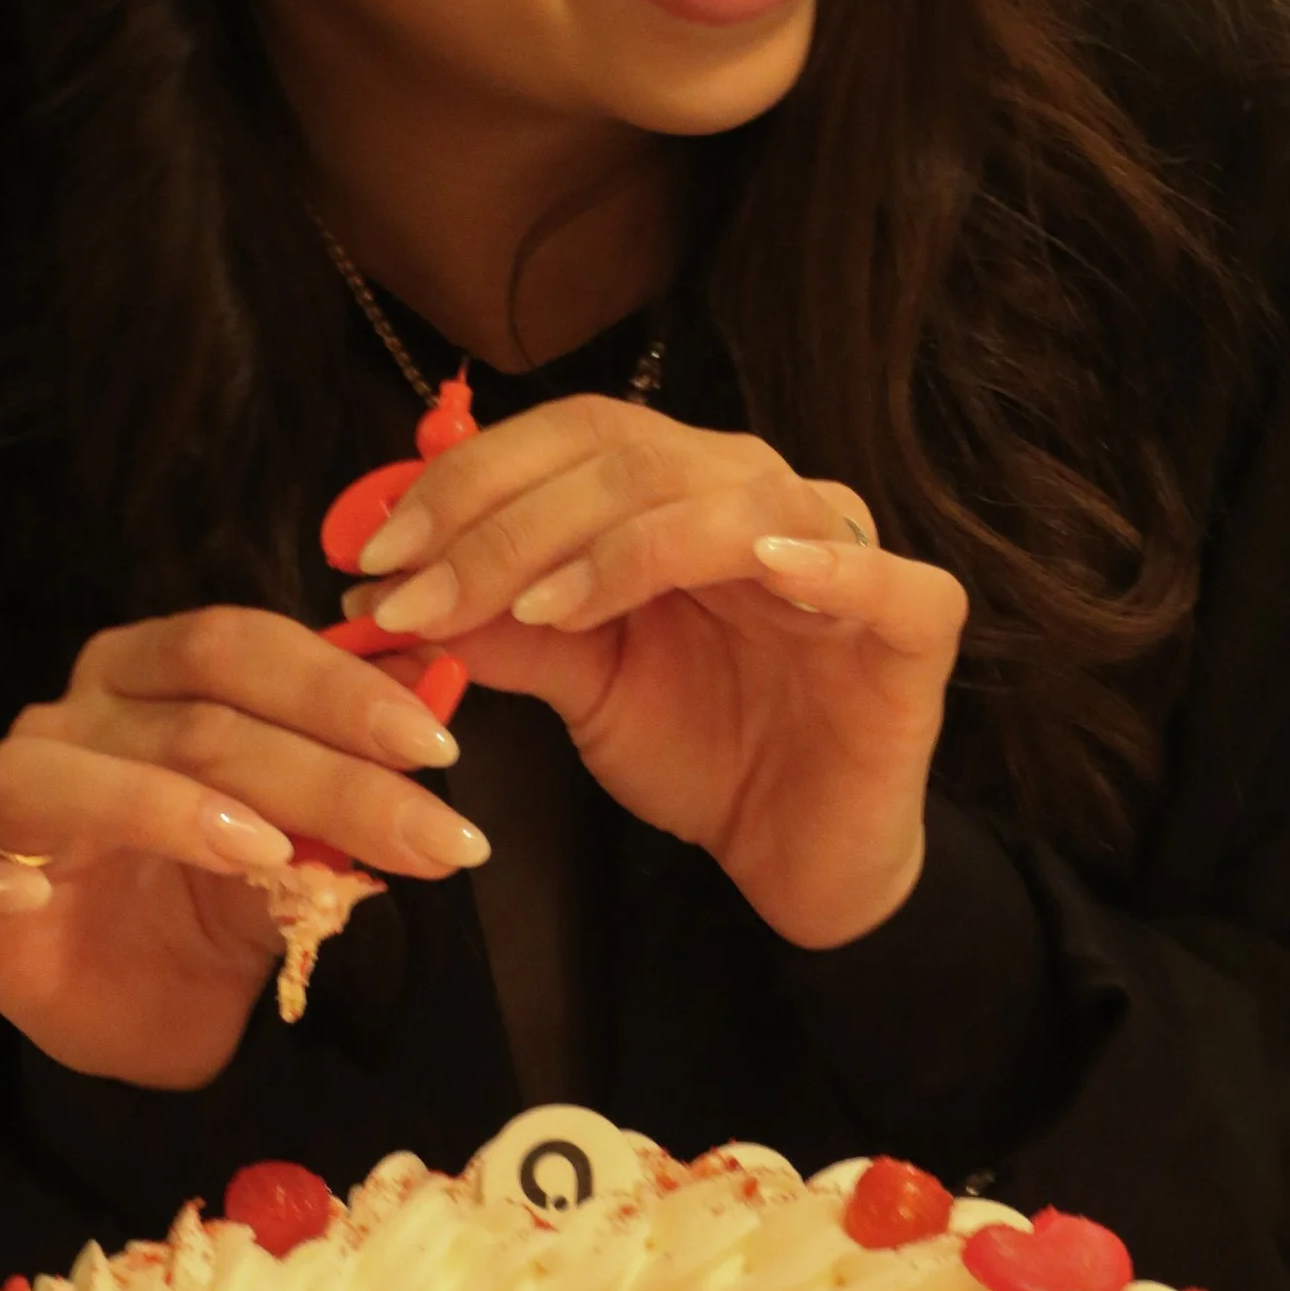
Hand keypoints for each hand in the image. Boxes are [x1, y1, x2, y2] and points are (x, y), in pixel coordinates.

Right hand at [0, 612, 490, 1087]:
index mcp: (148, 673)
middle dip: (327, 778)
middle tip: (436, 838)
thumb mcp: (304, 836)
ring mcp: (6, 810)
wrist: (153, 1015)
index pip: (239, 645)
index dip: (340, 687)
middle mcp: (72, 719)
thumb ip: (349, 776)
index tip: (439, 748)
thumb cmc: (222, 896)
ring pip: (74, 781)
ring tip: (274, 854)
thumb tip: (442, 700)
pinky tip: (27, 894)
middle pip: (194, 721)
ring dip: (176, 810)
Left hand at [346, 395, 967, 947]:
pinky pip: (881, 576)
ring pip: (734, 501)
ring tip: (538, 608)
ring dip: (621, 545)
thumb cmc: (702, 749)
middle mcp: (758, 494)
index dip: (470, 480)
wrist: (801, 854)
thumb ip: (497, 628)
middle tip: (418, 592)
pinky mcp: (914, 623)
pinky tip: (766, 569)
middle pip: (634, 459)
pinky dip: (827, 563)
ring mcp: (844, 548)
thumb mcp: (580, 684)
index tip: (375, 554)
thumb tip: (377, 598)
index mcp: (680, 490)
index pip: (573, 436)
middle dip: (509, 524)